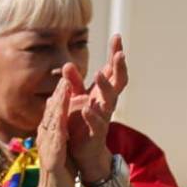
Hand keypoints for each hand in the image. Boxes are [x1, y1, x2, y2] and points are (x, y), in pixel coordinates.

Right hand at [25, 69, 76, 186]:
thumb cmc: (59, 170)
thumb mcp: (61, 146)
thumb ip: (60, 131)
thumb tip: (61, 117)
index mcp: (50, 133)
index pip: (54, 110)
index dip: (60, 94)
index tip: (66, 78)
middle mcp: (46, 137)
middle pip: (52, 112)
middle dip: (59, 93)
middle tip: (65, 75)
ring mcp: (47, 146)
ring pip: (52, 122)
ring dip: (57, 106)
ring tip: (64, 91)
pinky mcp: (52, 158)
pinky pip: (56, 140)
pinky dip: (59, 128)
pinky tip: (62, 119)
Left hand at [68, 35, 127, 178]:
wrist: (82, 150)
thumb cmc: (80, 121)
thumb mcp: (76, 98)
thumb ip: (72, 82)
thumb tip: (66, 64)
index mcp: (102, 93)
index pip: (112, 70)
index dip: (115, 54)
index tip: (117, 36)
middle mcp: (106, 102)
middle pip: (118, 82)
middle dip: (119, 67)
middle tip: (120, 53)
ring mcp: (103, 117)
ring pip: (110, 100)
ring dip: (105, 87)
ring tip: (99, 73)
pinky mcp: (96, 132)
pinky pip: (97, 122)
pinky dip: (93, 115)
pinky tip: (88, 107)